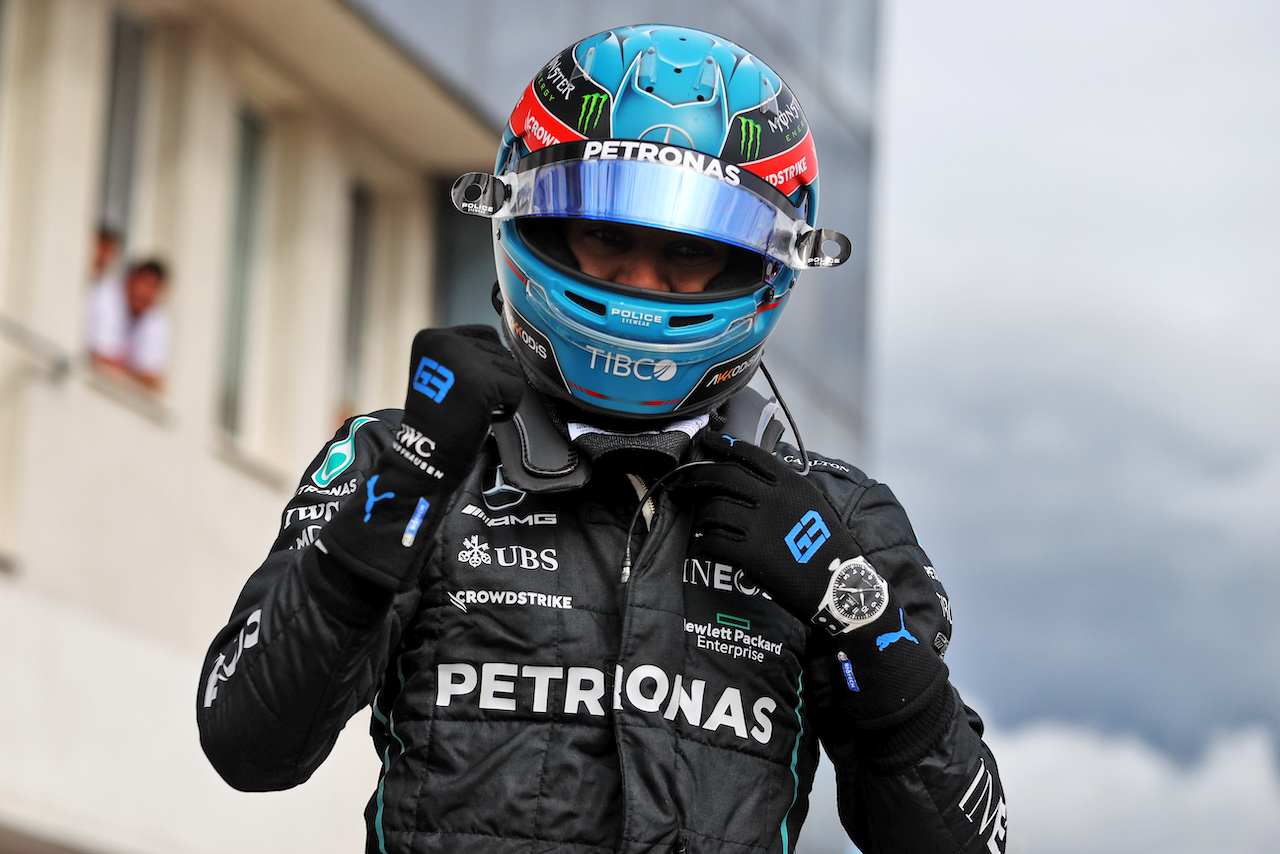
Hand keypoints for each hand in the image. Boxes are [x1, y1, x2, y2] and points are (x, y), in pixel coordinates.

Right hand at [388, 326, 524, 483]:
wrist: (425, 454)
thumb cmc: (437, 420)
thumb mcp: (442, 372)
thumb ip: (466, 355)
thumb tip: (506, 350)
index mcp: (432, 337)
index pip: (484, 334)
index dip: (486, 363)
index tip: (468, 387)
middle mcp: (446, 341)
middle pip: (500, 350)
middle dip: (494, 379)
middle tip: (469, 401)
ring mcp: (466, 359)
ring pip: (512, 368)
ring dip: (502, 392)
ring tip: (474, 408)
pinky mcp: (484, 380)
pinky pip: (517, 388)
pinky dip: (507, 408)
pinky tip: (483, 416)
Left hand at [676, 434, 946, 726]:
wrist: (840, 584)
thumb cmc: (828, 546)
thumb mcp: (811, 503)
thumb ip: (784, 487)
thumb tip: (755, 476)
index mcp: (790, 483)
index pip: (748, 454)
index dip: (722, 445)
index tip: (706, 442)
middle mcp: (773, 498)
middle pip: (722, 476)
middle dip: (696, 476)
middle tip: (683, 481)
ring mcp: (760, 526)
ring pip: (713, 509)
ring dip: (700, 515)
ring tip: (698, 521)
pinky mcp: (750, 554)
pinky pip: (713, 541)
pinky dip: (700, 543)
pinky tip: (698, 546)